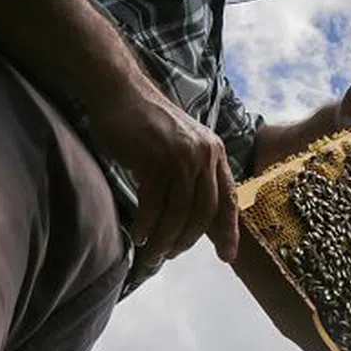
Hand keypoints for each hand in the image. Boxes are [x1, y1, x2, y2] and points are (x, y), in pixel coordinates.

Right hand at [88, 82, 237, 267]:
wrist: (122, 93)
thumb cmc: (147, 124)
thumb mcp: (183, 145)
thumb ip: (194, 174)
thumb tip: (196, 217)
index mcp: (215, 153)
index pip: (228, 199)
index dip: (228, 230)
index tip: (226, 257)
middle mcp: (204, 155)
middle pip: (204, 212)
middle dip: (188, 241)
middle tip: (171, 257)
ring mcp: (180, 157)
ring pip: (179, 213)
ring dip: (165, 240)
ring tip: (153, 255)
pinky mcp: (154, 160)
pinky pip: (153, 206)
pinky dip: (147, 226)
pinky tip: (139, 237)